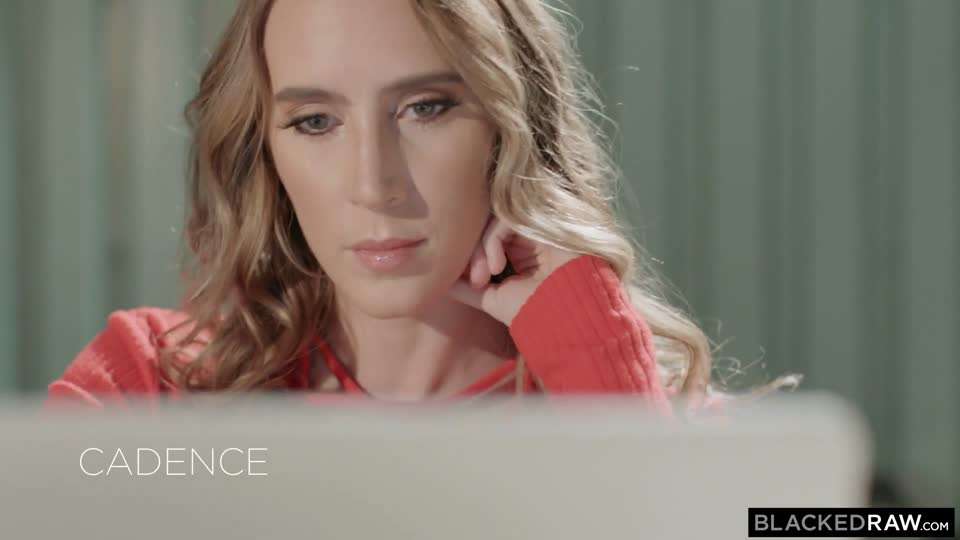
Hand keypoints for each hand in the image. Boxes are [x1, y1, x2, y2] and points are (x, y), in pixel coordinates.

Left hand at [448, 213, 581, 324]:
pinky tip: (497, 266)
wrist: (564, 317)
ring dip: (481, 250)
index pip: (486, 244)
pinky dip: (493, 242)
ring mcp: (535, 230)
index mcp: (521, 256)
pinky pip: (504, 221)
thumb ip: (468, 287)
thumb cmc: (533, 313)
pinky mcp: (541, 221)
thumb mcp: (492, 299)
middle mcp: (529, 240)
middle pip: (487, 231)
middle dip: (474, 256)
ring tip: (485, 279)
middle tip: (477, 282)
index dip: (473, 260)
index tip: (474, 285)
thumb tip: (441, 281)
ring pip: (493, 224)